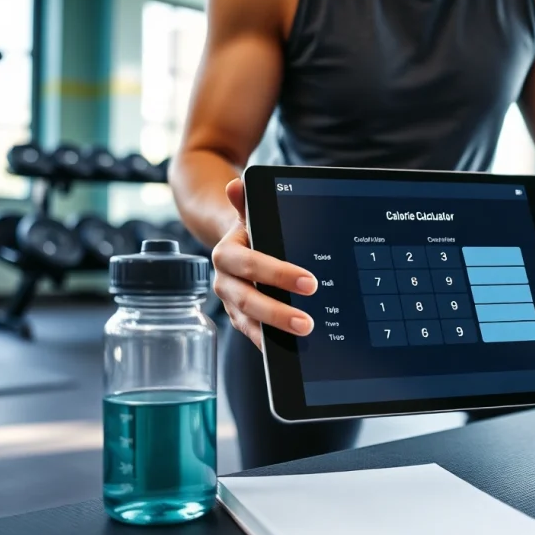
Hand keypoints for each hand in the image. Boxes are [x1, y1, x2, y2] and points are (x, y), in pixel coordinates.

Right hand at [211, 177, 316, 347]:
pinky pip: (253, 334)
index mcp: (227, 254)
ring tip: (305, 335)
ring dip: (274, 332)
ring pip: (249, 322)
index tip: (310, 282)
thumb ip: (246, 202)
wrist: (232, 243)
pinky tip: (292, 350)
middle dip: (278, 312)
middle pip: (248, 300)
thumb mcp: (250, 214)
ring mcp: (232, 303)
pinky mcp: (240, 319)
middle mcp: (225, 282)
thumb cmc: (249, 229)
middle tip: (308, 322)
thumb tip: (236, 185)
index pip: (252, 265)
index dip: (279, 274)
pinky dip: (270, 342)